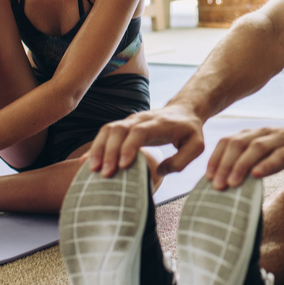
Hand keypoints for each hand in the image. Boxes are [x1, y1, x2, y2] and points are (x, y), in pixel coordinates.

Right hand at [88, 104, 205, 178]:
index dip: (129, 147)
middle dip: (109, 151)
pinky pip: (105, 134)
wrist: (184, 111)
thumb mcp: (196, 146)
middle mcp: (141, 120)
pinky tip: (86, 162)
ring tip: (92, 169)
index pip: (139, 132)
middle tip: (105, 173)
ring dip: (98, 149)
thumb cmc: (190, 131)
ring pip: (108, 130)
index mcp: (158, 124)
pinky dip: (95, 147)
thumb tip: (158, 171)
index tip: (124, 165)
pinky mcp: (124, 127)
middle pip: (118, 130)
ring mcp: (130, 121)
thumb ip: (182, 160)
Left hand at [206, 121, 283, 189]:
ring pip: (256, 148)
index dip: (216, 158)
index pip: (228, 142)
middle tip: (217, 185)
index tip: (208, 177)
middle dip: (224, 165)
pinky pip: (279, 155)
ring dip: (241, 165)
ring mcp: (280, 139)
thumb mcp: (265, 152)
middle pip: (238, 144)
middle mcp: (263, 134)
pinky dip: (267, 164)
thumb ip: (249, 161)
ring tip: (232, 183)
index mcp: (253, 134)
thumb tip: (227, 183)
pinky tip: (258, 175)